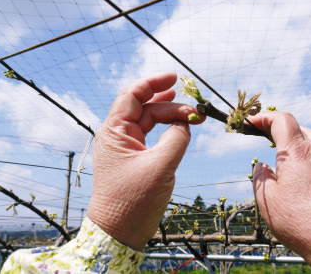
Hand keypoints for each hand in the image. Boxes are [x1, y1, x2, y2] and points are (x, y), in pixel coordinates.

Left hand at [88, 73, 203, 249]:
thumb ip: (176, 139)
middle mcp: (118, 135)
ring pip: (150, 121)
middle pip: (146, 108)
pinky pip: (153, 136)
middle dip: (170, 105)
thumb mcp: (160, 166)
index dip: (153, 83)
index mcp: (115, 132)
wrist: (119, 232)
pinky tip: (181, 127)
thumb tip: (186, 122)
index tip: (174, 78)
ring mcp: (127, 146)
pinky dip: (168, 130)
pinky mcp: (136, 158)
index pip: (132, 95)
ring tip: (192, 114)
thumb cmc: (133, 200)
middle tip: (195, 110)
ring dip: (170, 116)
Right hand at [249, 112, 310, 262]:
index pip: (282, 120)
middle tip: (261, 133)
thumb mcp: (267, 199)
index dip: (264, 117)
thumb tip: (260, 166)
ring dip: (293, 137)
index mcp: (296, 153)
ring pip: (310, 138)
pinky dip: (304, 149)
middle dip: (277, 126)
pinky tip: (295, 164)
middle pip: (297, 127)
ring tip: (278, 147)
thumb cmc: (298, 220)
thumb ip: (260, 177)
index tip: (250, 123)